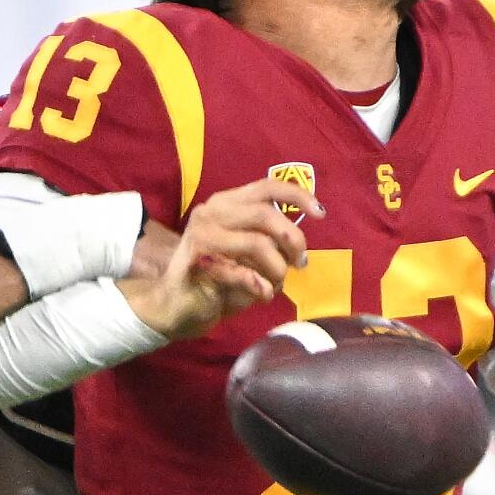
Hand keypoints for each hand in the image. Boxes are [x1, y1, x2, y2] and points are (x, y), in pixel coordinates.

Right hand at [121, 176, 320, 340]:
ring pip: (258, 244)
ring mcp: (201, 236)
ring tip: (275, 284)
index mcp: (226, 204)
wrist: (175, 308)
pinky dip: (262, 287)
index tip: (320, 213)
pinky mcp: (198, 263)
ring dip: (277, 269)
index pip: (266, 187)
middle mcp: (211, 213)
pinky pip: (244, 273)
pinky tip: (262, 295)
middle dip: (292, 240)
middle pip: (266, 214)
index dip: (297, 196)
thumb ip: (268, 242)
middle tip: (300, 263)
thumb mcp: (247, 255)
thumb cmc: (217, 280)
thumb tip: (299, 247)